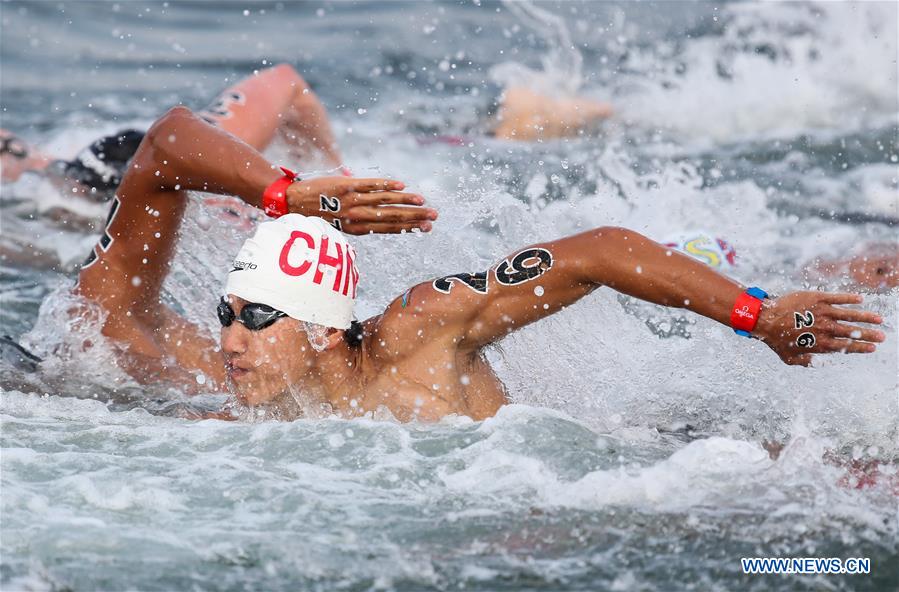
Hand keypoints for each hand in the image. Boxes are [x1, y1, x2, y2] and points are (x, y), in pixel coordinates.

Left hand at [286, 176, 436, 234]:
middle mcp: (356, 216)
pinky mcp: (345, 186)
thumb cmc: (314, 215)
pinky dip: (385, 185)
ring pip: (384, 201)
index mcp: (356, 228)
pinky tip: (401, 186)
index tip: (426, 227)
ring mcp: (351, 200)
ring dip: (406, 202)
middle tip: (434, 216)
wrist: (291, 202)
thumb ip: (357, 221)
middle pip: (392, 217)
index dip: (410, 227)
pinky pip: (369, 185)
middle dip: (415, 217)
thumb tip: (377, 221)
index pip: (389, 228)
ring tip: (423, 201)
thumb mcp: (337, 224)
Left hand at [754, 292, 884, 365]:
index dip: (861, 347)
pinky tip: (861, 299)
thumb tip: (820, 364)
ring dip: (865, 317)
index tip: (874, 348)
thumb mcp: (789, 358)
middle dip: (869, 335)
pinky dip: (849, 298)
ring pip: (849, 314)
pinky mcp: (817, 298)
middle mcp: (824, 328)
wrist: (765, 318)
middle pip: (852, 332)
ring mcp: (822, 312)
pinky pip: (837, 298)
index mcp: (821, 344)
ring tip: (879, 319)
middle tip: (883, 336)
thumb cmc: (775, 339)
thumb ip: (806, 363)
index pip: (846, 347)